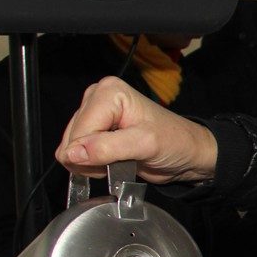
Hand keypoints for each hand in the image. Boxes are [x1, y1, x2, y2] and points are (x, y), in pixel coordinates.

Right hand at [56, 77, 217, 183]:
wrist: (186, 153)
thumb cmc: (174, 141)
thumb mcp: (145, 144)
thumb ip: (108, 148)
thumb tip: (73, 153)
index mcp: (109, 92)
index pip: (79, 131)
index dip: (93, 152)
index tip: (119, 155)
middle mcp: (97, 99)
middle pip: (71, 140)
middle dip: (92, 157)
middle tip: (121, 158)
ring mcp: (94, 115)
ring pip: (70, 150)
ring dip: (93, 162)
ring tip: (120, 158)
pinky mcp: (95, 131)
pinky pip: (75, 155)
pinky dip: (93, 164)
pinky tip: (112, 160)